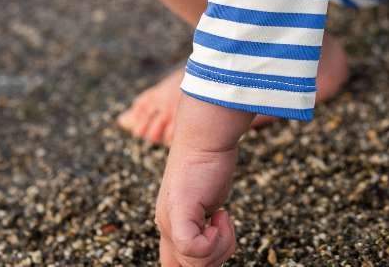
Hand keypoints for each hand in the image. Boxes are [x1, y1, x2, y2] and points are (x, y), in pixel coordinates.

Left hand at [155, 140, 237, 265]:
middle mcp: (165, 226)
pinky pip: (194, 249)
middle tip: (223, 230)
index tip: (218, 242)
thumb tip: (210, 239)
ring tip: (222, 218)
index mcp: (169, 224)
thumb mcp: (207, 199)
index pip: (172, 265)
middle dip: (214, 257)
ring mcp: (169, 221)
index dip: (197, 264)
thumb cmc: (209, 160)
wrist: (205, 134)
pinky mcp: (178, 213)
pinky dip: (216, 239)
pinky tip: (221, 214)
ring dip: (221, 246)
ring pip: (195, 264)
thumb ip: (203, 223)